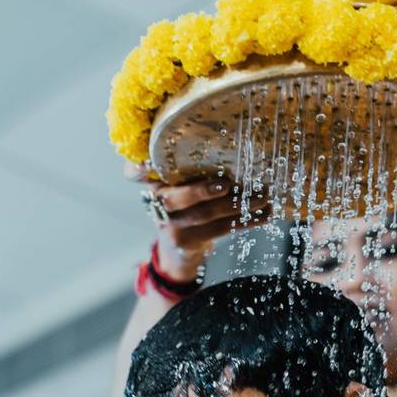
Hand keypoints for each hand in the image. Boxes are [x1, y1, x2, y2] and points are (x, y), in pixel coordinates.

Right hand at [125, 162, 272, 280]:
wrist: (178, 250)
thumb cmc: (185, 205)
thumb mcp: (179, 184)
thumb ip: (190, 167)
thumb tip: (236, 146)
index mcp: (152, 182)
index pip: (133, 173)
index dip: (136, 169)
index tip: (144, 165)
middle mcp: (156, 203)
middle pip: (173, 198)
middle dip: (202, 191)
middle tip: (229, 183)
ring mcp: (169, 226)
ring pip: (202, 215)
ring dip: (237, 205)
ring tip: (263, 196)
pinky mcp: (185, 243)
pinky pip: (218, 230)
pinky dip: (244, 221)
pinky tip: (263, 215)